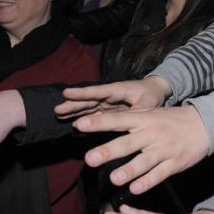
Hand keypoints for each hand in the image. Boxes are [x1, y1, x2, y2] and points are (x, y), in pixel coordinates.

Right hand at [55, 76, 170, 118]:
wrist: (155, 93)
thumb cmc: (152, 94)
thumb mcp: (148, 102)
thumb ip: (138, 110)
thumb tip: (130, 118)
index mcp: (118, 90)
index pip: (97, 92)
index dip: (82, 93)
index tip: (67, 93)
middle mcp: (110, 96)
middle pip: (89, 100)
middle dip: (73, 104)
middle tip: (57, 109)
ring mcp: (108, 103)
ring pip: (88, 106)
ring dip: (75, 111)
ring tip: (59, 115)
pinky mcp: (109, 110)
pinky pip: (95, 114)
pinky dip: (85, 118)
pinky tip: (74, 123)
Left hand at [73, 105, 209, 193]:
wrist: (206, 124)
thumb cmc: (172, 119)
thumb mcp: (150, 114)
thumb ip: (128, 120)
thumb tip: (98, 122)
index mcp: (143, 119)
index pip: (117, 120)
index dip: (99, 123)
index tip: (80, 125)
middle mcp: (152, 134)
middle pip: (127, 143)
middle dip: (108, 151)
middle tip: (90, 158)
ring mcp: (164, 150)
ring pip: (144, 162)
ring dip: (128, 171)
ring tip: (114, 178)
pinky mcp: (175, 163)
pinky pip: (159, 174)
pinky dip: (147, 182)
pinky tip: (135, 189)